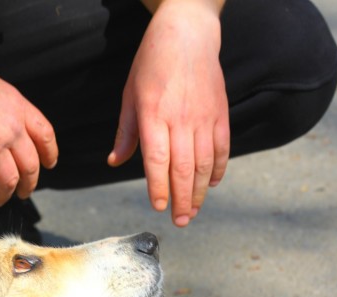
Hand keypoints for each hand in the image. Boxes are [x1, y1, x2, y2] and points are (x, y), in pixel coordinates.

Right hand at [0, 58, 57, 206]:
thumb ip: (4, 109)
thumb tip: (6, 126)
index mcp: (18, 108)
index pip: (45, 135)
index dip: (49, 153)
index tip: (49, 164)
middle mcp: (12, 130)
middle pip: (30, 165)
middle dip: (29, 184)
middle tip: (24, 191)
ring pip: (9, 181)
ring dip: (5, 195)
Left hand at [108, 0, 228, 225]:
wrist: (187, 35)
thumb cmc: (152, 65)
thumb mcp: (130, 95)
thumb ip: (126, 133)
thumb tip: (114, 161)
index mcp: (154, 116)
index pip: (157, 160)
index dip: (159, 187)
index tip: (158, 206)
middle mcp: (181, 119)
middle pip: (184, 168)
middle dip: (181, 199)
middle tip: (180, 221)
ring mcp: (204, 117)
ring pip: (205, 163)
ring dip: (199, 191)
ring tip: (193, 210)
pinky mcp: (220, 113)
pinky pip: (222, 148)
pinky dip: (218, 169)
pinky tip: (210, 184)